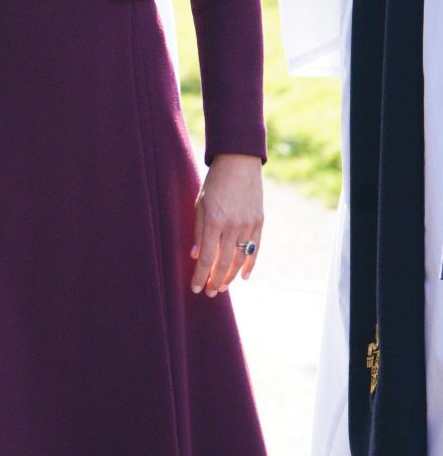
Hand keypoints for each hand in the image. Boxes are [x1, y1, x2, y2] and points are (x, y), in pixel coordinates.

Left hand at [191, 153, 263, 295]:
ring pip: (240, 259)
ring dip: (230, 276)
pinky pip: (255, 249)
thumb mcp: (200, 204)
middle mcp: (233, 226)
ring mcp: (248, 225)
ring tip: (222, 286)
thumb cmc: (215, 183)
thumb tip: (196, 256)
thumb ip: (198, 231)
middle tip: (210, 293)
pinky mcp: (259, 222)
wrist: (239, 163)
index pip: (207, 258)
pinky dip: (249, 264)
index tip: (196, 288)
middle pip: (223, 263)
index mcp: (214, 221)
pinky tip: (243, 276)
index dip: (201, 276)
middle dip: (215, 281)